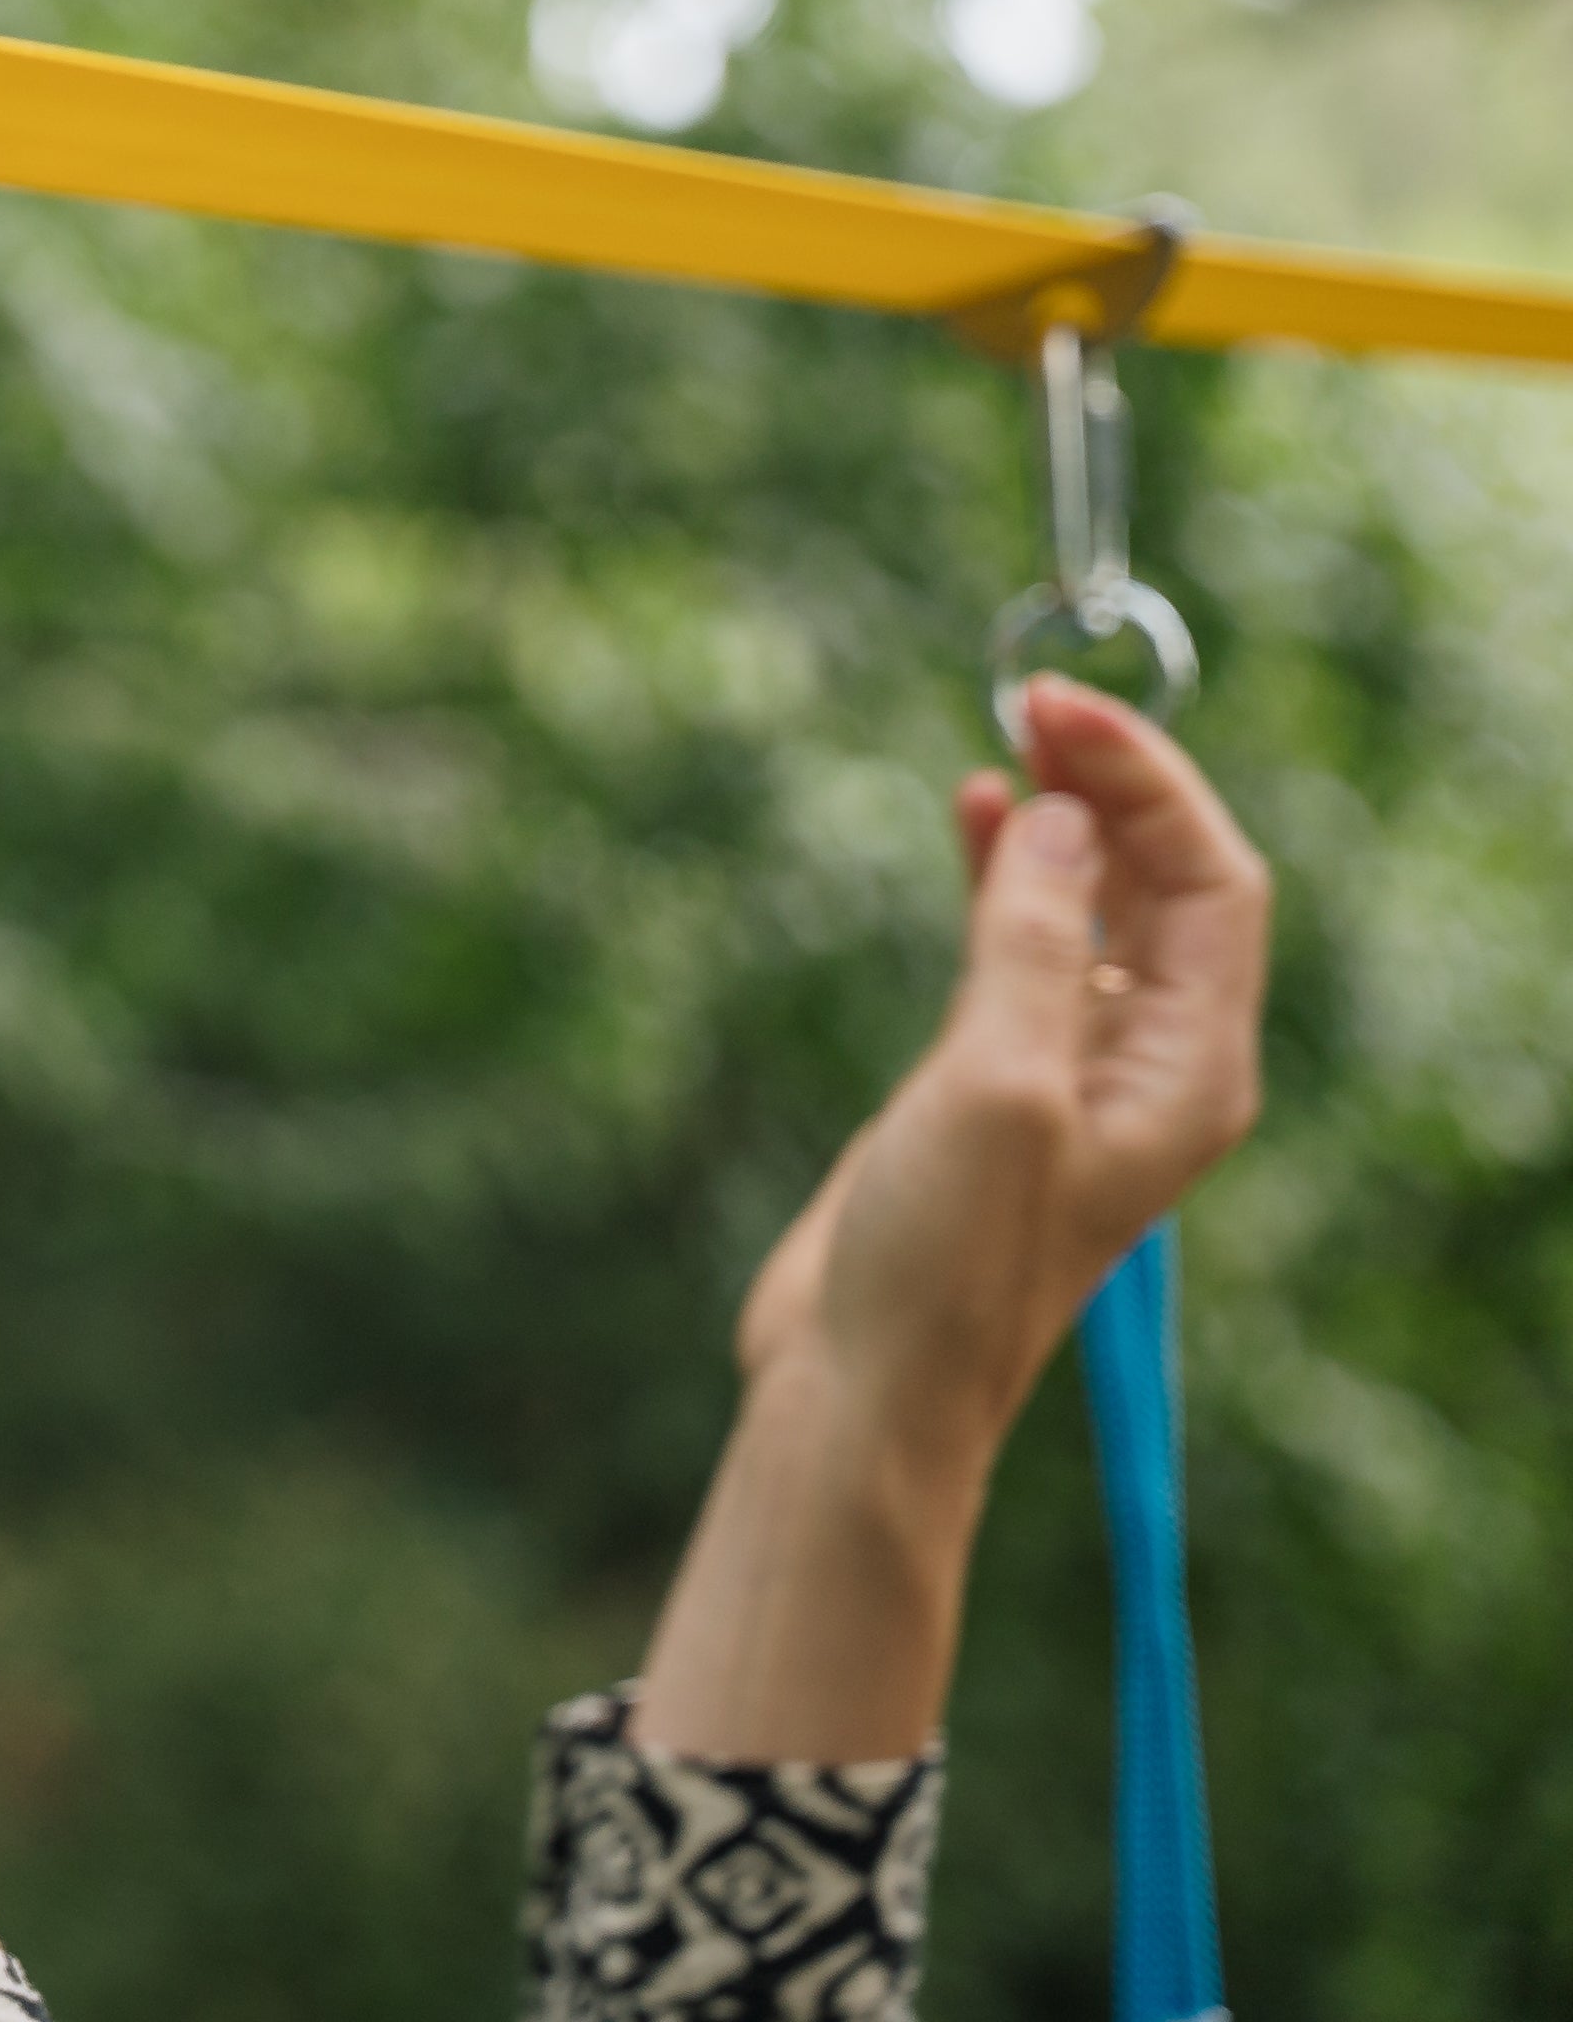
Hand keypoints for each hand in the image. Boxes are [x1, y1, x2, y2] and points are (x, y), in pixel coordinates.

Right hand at [741, 672, 1271, 1483]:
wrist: (867, 1378)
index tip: (1058, 714)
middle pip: (1166, 883)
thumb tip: (1059, 816)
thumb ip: (1028, 942)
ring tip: (1006, 737)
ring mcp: (1074, 1070)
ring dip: (1061, 816)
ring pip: (1094, 904)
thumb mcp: (995, 1085)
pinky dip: (1004, 871)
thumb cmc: (942, 1260)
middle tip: (1033, 701)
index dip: (1147, 785)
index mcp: (1191, 1071)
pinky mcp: (996, 1078)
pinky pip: (1024, 943)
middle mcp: (1152, 1064)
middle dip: (1112, 784)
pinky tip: (971, 813)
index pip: (1211, 883)